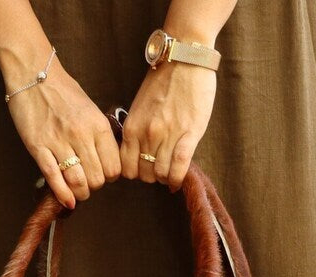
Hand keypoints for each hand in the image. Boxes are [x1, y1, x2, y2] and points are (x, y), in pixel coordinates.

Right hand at [5, 56, 120, 207]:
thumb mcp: (91, 110)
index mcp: (98, 125)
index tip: (104, 175)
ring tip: (78, 191)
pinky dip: (63, 195)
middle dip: (94, 186)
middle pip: (97, 179)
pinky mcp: (38, 147)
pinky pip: (54, 178)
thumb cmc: (63, 91)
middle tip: (88, 182)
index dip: (110, 176)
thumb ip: (100, 135)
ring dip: (80, 193)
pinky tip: (67, 202)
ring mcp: (58, 141)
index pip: (113, 167)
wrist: (33, 72)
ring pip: (78, 182)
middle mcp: (81, 134)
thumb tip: (107, 162)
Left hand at [121, 61, 216, 190]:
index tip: (143, 168)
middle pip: (144, 174)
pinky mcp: (189, 134)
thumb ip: (138, 129)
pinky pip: (179, 167)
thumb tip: (140, 152)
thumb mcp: (140, 106)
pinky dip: (177, 179)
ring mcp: (168, 135)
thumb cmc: (163, 79)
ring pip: (161, 173)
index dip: (135, 173)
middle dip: (151, 176)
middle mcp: (147, 134)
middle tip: (158, 169)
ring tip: (170, 171)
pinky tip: (177, 182)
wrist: (184, 56)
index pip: (126, 168)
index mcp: (132, 127)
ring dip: (165, 177)